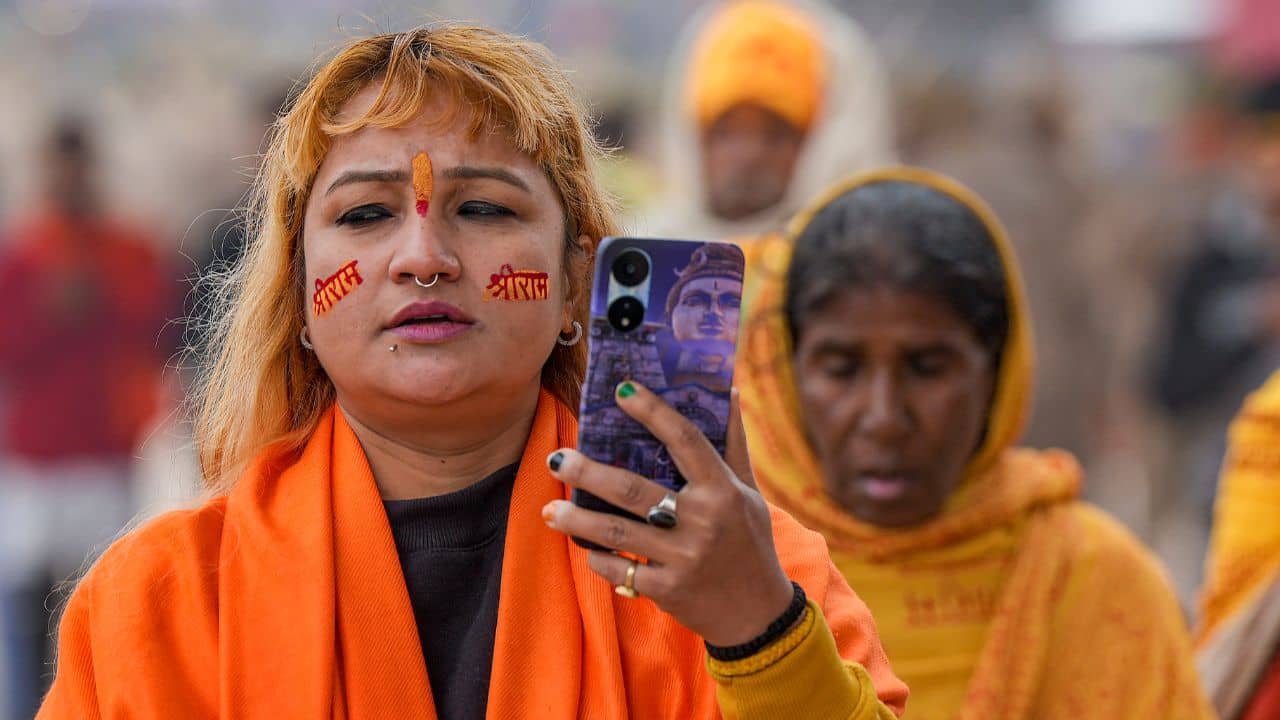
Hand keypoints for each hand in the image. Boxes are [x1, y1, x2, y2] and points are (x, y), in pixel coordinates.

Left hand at [542, 381, 793, 646]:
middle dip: (590, 473)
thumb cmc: (751, 543)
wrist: (758, 613)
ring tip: (548, 510)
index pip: (685, 440)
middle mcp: (702, 522)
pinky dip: (599, 558)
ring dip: (578, 520)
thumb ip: (734, 444)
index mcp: (722, 490)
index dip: (653, 412)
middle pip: (634, 490)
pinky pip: (621, 569)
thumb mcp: (749, 493)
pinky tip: (583, 546)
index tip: (622, 390)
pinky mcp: (669, 590)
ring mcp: (683, 558)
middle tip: (556, 458)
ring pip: (618, 533)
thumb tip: (729, 390)